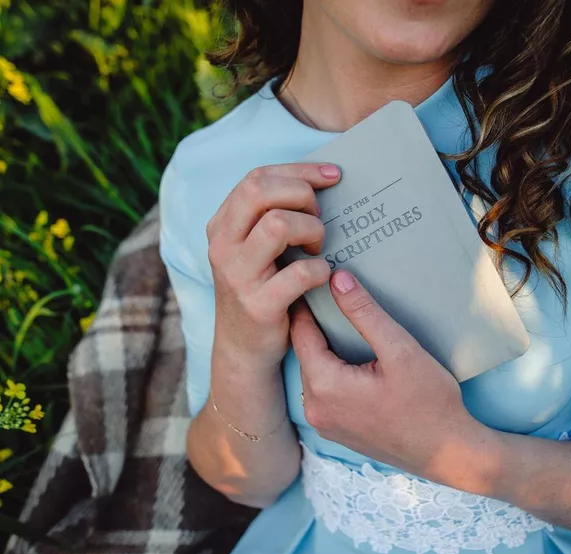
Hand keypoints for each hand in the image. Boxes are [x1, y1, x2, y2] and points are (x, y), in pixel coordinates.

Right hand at [206, 163, 339, 369]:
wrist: (245, 348)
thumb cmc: (262, 287)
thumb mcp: (255, 248)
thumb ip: (272, 215)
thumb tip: (322, 180)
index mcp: (222, 225)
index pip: (257, 177)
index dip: (299, 171)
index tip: (332, 176)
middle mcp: (222, 246)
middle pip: (260, 191)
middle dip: (301, 195)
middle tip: (318, 218)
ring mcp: (237, 276)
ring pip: (277, 225)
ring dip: (311, 230)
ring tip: (317, 248)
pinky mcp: (258, 305)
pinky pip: (299, 274)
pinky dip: (320, 271)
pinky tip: (322, 276)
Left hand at [290, 270, 486, 480]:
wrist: (449, 454)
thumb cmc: (430, 404)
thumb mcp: (399, 350)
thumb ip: (364, 313)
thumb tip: (337, 280)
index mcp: (324, 386)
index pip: (301, 332)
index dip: (306, 304)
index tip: (311, 279)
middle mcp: (315, 409)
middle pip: (307, 353)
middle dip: (316, 324)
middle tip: (327, 293)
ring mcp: (326, 424)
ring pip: (316, 372)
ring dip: (326, 348)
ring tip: (342, 320)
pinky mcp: (339, 432)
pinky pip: (327, 392)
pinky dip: (334, 371)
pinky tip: (354, 357)